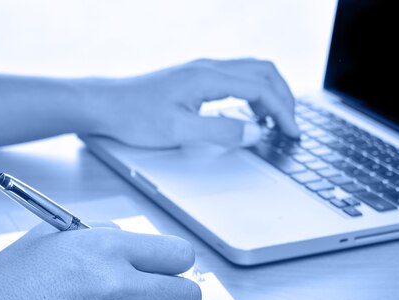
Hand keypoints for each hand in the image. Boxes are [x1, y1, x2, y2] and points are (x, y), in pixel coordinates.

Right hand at [0, 224, 200, 299]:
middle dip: (179, 294)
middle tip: (162, 295)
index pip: (180, 255)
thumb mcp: (57, 235)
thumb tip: (138, 243)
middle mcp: (119, 286)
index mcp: (109, 248)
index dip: (177, 262)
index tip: (169, 268)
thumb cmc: (12, 278)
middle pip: (188, 294)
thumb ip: (105, 233)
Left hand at [85, 58, 299, 147]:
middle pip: (264, 72)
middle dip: (285, 98)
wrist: (106, 104)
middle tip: (291, 126)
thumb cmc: (135, 117)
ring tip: (276, 121)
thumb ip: (221, 131)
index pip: (261, 88)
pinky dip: (253, 93)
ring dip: (270, 93)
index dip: (283, 111)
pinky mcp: (195, 78)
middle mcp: (208, 67)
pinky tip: (250, 113)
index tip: (292, 133)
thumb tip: (255, 132)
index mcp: (208, 77)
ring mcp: (202, 70)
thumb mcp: (179, 131)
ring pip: (252, 72)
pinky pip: (236, 78)